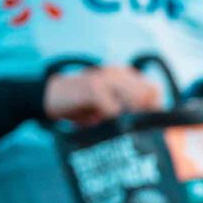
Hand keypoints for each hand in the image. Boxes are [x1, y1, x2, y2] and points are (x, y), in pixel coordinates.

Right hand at [43, 64, 165, 125]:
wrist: (49, 97)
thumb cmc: (82, 105)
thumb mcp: (108, 106)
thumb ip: (127, 109)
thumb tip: (151, 128)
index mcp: (124, 74)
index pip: (153, 90)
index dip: (154, 109)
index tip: (146, 125)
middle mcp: (118, 73)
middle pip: (148, 95)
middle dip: (145, 115)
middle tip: (134, 130)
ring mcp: (106, 78)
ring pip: (136, 100)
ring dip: (130, 118)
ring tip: (118, 128)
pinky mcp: (94, 88)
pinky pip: (114, 109)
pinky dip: (111, 120)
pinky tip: (101, 124)